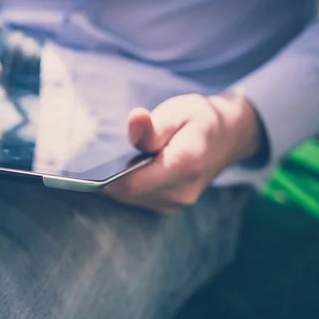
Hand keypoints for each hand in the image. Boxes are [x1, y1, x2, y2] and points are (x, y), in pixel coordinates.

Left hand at [104, 94, 260, 214]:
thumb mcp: (179, 111)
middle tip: (99, 156)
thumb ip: (154, 124)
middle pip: (127, 194)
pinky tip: (128, 169)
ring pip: (129, 200)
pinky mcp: (170, 207)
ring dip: (118, 183)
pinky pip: (137, 200)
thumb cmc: (201, 119)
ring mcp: (176, 204)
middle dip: (110, 177)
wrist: (231, 136)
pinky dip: (128, 187)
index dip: (105, 177)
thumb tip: (134, 121)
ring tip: (118, 160)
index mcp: (184, 166)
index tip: (88, 164)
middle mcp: (180, 192)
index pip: (132, 184)